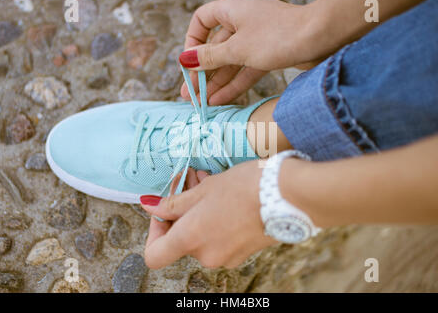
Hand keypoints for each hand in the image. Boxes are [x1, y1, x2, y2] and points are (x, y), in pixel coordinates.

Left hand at [142, 161, 275, 268]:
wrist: (288, 196)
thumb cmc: (244, 188)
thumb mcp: (204, 190)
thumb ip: (173, 203)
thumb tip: (149, 206)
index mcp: (191, 240)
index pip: (154, 255)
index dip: (153, 232)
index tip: (163, 211)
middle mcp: (207, 255)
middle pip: (181, 240)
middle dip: (183, 211)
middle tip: (190, 181)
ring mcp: (227, 257)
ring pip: (202, 236)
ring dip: (200, 212)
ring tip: (210, 183)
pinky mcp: (243, 252)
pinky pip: (220, 239)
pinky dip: (217, 221)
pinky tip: (227, 197)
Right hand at [179, 0, 311, 104]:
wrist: (321, 38)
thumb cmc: (278, 36)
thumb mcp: (237, 49)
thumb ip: (210, 57)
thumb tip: (185, 59)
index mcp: (232, 9)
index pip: (201, 21)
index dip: (192, 41)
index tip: (188, 62)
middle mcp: (243, 20)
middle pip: (215, 47)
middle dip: (202, 72)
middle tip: (189, 94)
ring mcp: (256, 38)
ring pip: (231, 62)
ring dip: (217, 82)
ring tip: (202, 103)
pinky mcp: (269, 53)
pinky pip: (246, 69)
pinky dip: (235, 84)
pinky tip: (221, 100)